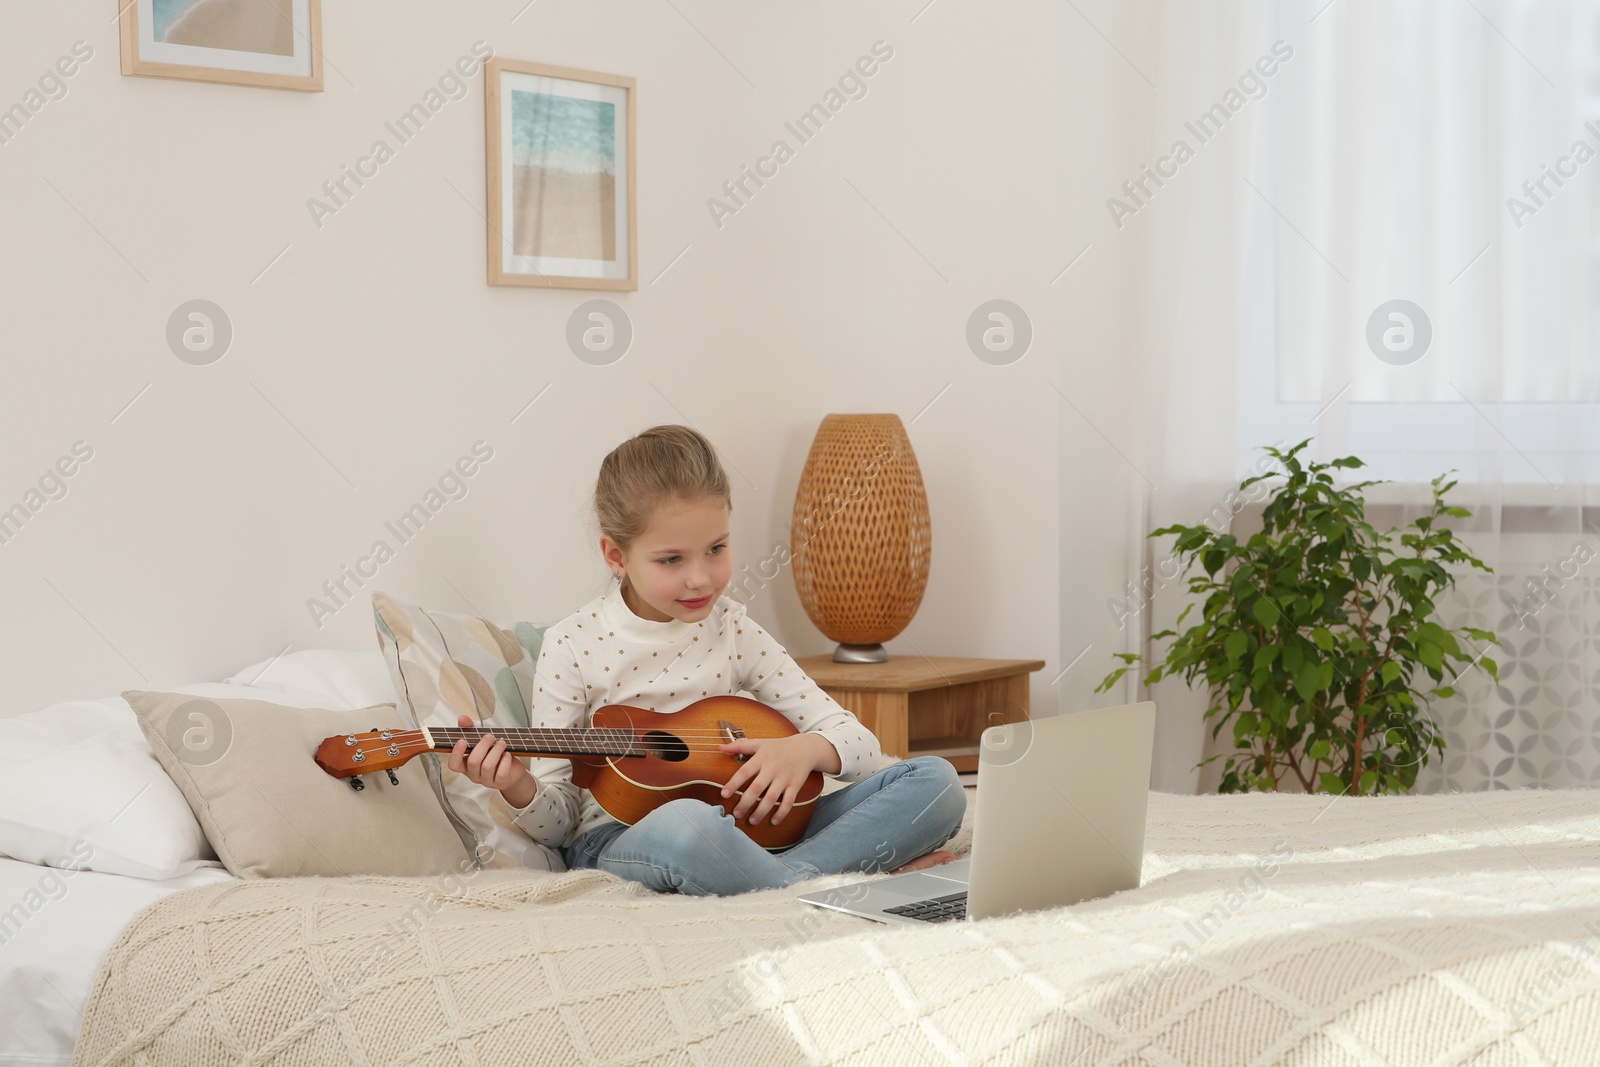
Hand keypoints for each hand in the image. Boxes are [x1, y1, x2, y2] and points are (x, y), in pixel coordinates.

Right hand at [446, 714, 535, 807]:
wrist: (512, 770)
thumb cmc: (494, 755)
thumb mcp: (481, 742)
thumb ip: (470, 730)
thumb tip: (462, 719)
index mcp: (466, 765)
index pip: (454, 764)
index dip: (456, 754)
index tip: (462, 741)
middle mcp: (474, 774)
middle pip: (473, 762)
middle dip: (482, 746)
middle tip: (490, 736)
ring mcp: (487, 780)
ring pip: (487, 766)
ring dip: (495, 751)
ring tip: (502, 743)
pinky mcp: (500, 782)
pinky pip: (501, 773)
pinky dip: (505, 761)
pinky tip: (507, 755)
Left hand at [718, 733, 836, 825]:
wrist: (805, 748)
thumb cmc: (778, 747)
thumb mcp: (759, 743)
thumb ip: (739, 746)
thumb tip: (719, 748)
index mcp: (761, 758)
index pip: (744, 771)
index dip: (733, 783)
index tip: (723, 794)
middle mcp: (772, 768)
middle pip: (757, 788)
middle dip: (746, 803)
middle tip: (736, 814)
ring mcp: (784, 778)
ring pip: (772, 797)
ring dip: (761, 811)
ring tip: (752, 821)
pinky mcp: (795, 785)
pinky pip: (789, 801)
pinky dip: (782, 812)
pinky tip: (773, 821)